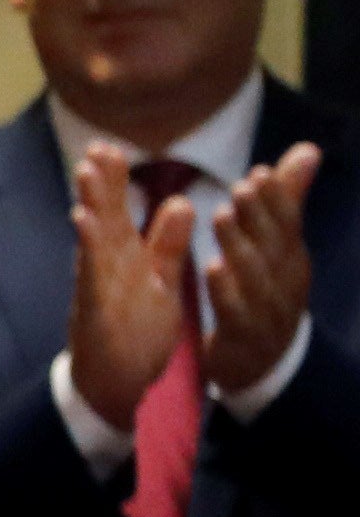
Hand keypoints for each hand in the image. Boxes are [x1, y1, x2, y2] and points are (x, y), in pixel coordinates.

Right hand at [69, 140, 196, 429]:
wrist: (113, 388)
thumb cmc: (134, 337)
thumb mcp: (161, 283)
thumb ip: (167, 245)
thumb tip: (180, 203)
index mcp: (124, 262)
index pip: (120, 215)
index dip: (116, 182)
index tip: (112, 148)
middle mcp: (107, 271)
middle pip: (104, 219)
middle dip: (100, 184)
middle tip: (96, 147)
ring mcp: (99, 290)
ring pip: (94, 241)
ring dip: (91, 204)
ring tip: (88, 171)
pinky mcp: (96, 310)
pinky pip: (92, 274)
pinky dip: (88, 247)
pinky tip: (85, 222)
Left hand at [205, 145, 325, 401]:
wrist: (263, 366)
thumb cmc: (265, 295)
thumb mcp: (279, 250)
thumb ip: (285, 202)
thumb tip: (307, 150)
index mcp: (292, 259)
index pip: (288, 224)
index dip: (276, 199)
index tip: (257, 172)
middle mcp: (285, 282)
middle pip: (273, 245)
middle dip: (259, 215)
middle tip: (240, 187)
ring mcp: (267, 311)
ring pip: (255, 275)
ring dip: (239, 244)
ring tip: (222, 216)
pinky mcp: (242, 337)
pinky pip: (234, 311)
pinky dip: (224, 289)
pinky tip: (210, 268)